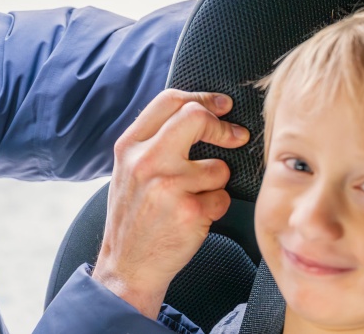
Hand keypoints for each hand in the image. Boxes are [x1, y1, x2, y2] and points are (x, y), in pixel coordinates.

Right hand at [92, 89, 249, 318]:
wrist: (127, 266)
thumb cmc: (135, 215)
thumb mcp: (129, 170)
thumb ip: (154, 140)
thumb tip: (198, 110)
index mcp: (130, 146)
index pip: (170, 101)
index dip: (203, 98)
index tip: (223, 105)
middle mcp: (146, 161)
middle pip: (196, 118)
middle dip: (223, 127)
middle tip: (236, 136)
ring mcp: (167, 185)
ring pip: (219, 166)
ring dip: (217, 184)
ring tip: (195, 198)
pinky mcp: (189, 210)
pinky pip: (223, 197)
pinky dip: (217, 208)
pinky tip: (196, 218)